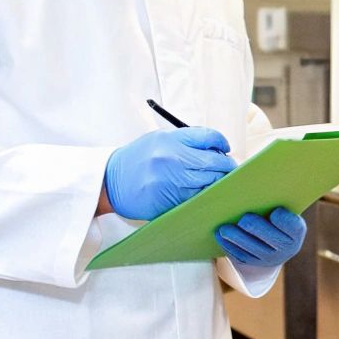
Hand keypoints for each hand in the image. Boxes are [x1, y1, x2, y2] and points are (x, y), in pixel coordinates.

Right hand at [103, 127, 234, 220]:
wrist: (109, 182)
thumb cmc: (138, 159)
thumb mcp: (159, 139)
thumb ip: (187, 141)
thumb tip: (218, 148)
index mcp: (170, 139)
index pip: (209, 137)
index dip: (222, 143)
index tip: (225, 149)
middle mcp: (172, 159)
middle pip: (215, 162)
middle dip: (226, 166)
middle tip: (229, 169)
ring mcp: (170, 181)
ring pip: (210, 182)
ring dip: (218, 182)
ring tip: (217, 181)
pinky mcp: (169, 201)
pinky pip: (197, 198)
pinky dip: (205, 195)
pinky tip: (204, 193)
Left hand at [215, 208, 306, 267]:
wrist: (274, 241)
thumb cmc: (276, 215)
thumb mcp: (282, 208)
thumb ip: (273, 200)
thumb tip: (253, 186)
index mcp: (296, 232)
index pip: (294, 227)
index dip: (284, 220)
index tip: (275, 212)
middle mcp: (285, 248)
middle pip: (269, 237)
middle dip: (257, 228)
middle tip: (245, 219)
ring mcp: (268, 258)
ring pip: (251, 248)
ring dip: (237, 238)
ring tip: (224, 228)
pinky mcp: (252, 263)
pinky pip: (239, 255)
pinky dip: (228, 245)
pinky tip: (220, 235)